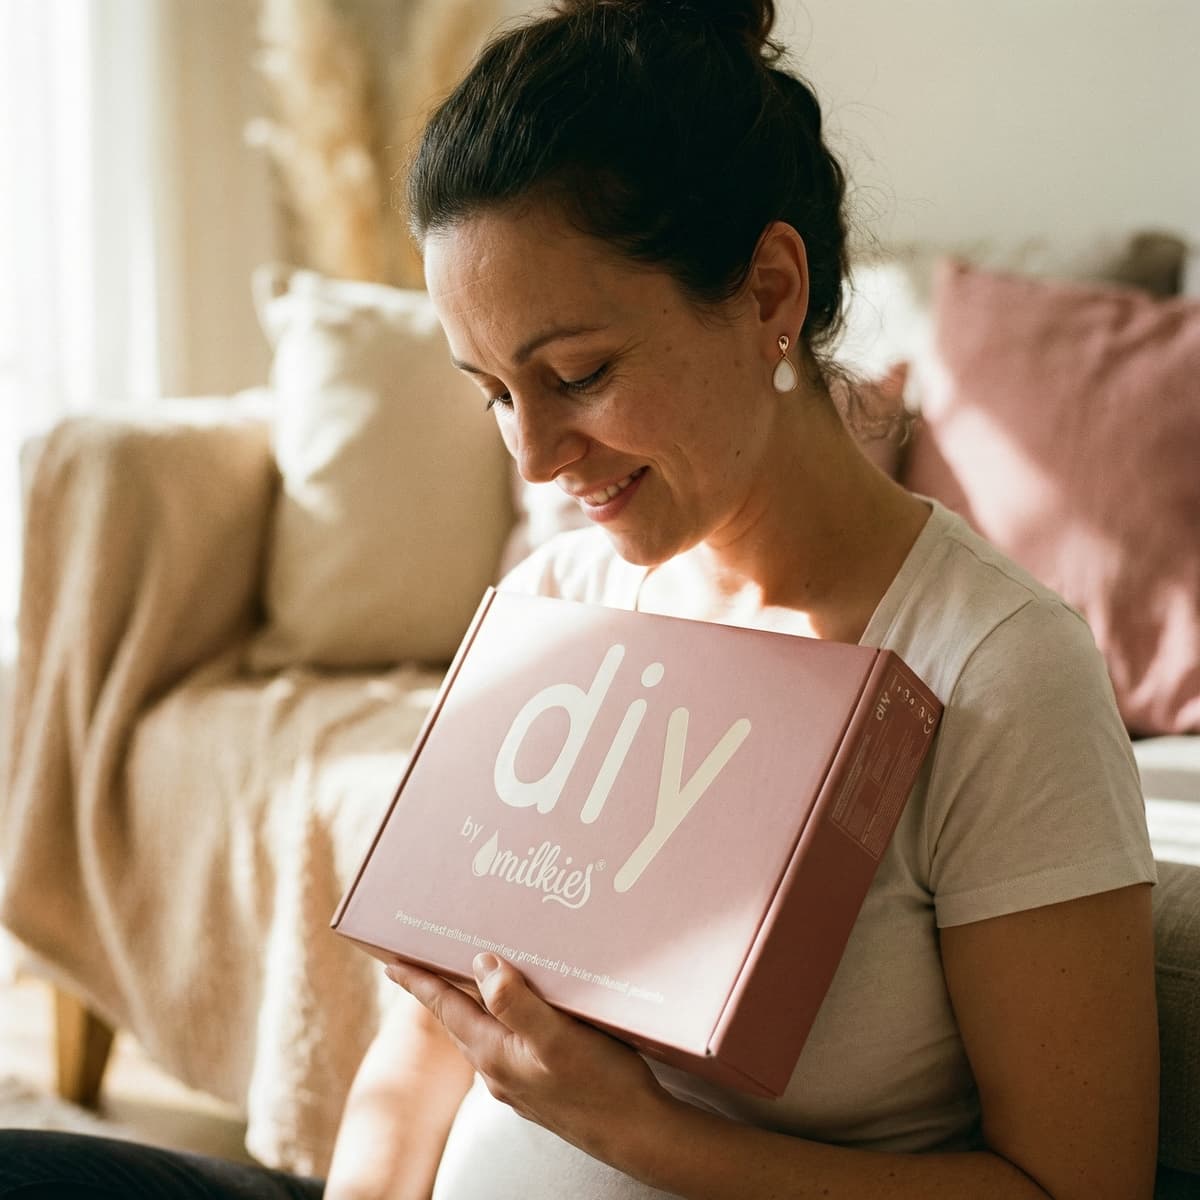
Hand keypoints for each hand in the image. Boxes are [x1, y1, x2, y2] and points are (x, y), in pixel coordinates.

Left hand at [384, 954, 668, 1162]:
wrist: (636, 1135)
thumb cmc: (601, 1085)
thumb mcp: (557, 1038)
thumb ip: (516, 1002)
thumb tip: (482, 965)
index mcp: (494, 1053)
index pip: (445, 1008)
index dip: (418, 981)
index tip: (391, 961)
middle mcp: (497, 1070)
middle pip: (458, 1020)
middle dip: (439, 990)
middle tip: (425, 961)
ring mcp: (516, 1082)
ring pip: (482, 1032)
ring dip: (471, 1004)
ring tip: (468, 979)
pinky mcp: (538, 1086)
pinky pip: (506, 1043)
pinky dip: (501, 1019)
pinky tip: (519, 1013)